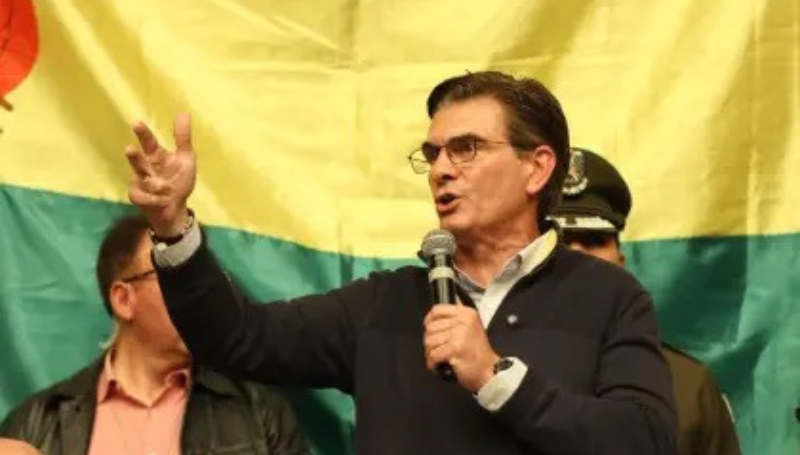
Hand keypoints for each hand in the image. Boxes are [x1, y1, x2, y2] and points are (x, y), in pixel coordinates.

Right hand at [125, 113, 196, 235]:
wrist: (175, 207)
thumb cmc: (179, 179)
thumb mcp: (186, 158)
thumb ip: (183, 138)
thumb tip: (183, 113)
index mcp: (156, 156)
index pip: (148, 142)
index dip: (142, 134)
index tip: (136, 123)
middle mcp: (145, 167)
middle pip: (137, 160)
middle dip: (134, 156)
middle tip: (129, 149)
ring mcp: (139, 182)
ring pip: (139, 179)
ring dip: (151, 183)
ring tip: (163, 186)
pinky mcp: (138, 197)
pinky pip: (142, 197)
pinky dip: (154, 199)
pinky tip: (164, 200)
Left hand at [423, 304, 500, 391]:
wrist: (489, 370)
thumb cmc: (478, 352)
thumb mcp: (469, 327)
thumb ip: (452, 320)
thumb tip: (432, 318)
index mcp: (466, 313)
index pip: (437, 310)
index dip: (429, 320)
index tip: (429, 329)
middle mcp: (464, 321)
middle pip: (430, 327)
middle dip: (430, 341)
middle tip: (438, 349)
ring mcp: (460, 334)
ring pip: (429, 341)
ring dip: (431, 353)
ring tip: (441, 357)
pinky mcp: (455, 348)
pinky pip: (433, 354)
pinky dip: (434, 362)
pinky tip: (441, 364)